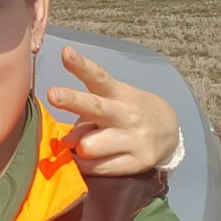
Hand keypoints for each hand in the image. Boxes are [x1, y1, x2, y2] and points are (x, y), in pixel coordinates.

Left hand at [45, 46, 179, 176]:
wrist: (169, 131)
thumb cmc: (127, 112)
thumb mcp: (111, 102)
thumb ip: (84, 115)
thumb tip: (66, 141)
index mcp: (118, 93)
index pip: (98, 77)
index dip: (81, 65)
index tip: (66, 53)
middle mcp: (126, 113)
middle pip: (95, 107)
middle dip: (72, 100)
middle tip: (52, 93)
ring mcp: (133, 139)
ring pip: (90, 146)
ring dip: (80, 148)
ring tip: (85, 146)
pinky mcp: (137, 163)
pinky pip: (98, 168)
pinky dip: (87, 165)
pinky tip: (92, 159)